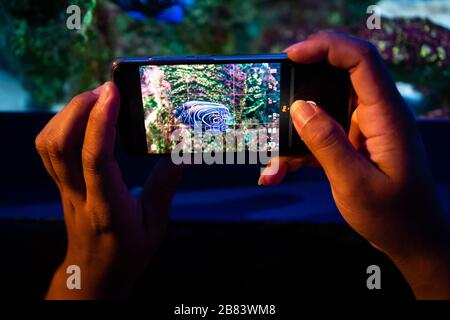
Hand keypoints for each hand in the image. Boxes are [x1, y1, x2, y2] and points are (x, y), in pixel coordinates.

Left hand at [36, 82, 182, 298]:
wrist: (95, 271)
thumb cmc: (129, 250)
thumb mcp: (156, 223)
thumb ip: (166, 185)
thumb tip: (183, 152)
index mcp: (107, 207)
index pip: (95, 160)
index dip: (100, 123)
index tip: (112, 93)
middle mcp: (79, 194)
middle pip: (60, 145)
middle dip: (79, 108)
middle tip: (107, 90)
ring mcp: (64, 188)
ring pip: (48, 144)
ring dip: (67, 113)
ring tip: (96, 99)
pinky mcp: (60, 183)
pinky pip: (47, 149)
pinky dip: (60, 124)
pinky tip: (83, 117)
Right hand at [259, 32, 449, 298]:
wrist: (411, 239)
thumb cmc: (393, 215)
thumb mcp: (354, 183)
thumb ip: (327, 142)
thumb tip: (300, 107)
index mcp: (386, 116)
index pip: (361, 60)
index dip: (327, 47)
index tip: (292, 56)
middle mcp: (375, 115)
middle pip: (338, 77)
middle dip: (302, 84)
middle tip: (273, 95)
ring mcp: (362, 130)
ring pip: (322, 111)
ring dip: (293, 133)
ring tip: (273, 162)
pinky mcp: (352, 144)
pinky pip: (319, 137)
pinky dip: (297, 153)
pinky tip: (278, 174)